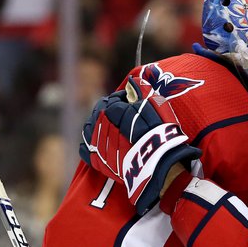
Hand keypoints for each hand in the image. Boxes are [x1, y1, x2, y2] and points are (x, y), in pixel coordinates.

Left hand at [80, 76, 200, 213]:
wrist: (161, 165)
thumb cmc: (162, 133)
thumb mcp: (157, 106)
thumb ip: (143, 91)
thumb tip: (133, 82)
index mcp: (115, 112)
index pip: (112, 103)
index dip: (120, 100)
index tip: (128, 101)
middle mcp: (103, 128)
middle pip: (99, 115)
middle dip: (108, 111)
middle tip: (119, 112)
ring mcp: (99, 146)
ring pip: (89, 129)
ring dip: (97, 124)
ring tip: (108, 125)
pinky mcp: (99, 162)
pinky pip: (85, 149)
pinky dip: (89, 143)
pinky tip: (98, 140)